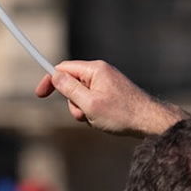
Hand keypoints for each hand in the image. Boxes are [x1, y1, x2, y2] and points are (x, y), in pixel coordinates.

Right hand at [34, 60, 182, 136]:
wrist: (150, 122)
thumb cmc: (122, 114)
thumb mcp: (89, 104)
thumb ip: (69, 89)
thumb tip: (55, 75)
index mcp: (95, 69)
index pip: (63, 68)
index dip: (50, 80)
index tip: (40, 94)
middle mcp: (101, 72)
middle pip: (72, 83)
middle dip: (73, 102)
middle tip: (85, 115)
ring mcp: (107, 82)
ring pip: (82, 95)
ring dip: (84, 110)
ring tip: (99, 119)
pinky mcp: (112, 92)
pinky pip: (93, 100)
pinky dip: (93, 112)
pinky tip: (105, 120)